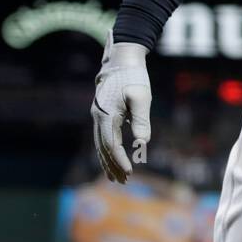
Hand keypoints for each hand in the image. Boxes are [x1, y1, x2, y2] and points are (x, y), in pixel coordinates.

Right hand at [91, 30, 151, 182]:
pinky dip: (107, 151)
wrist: (122, 60)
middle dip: (112, 165)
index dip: (119, 159)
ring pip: (100, 144)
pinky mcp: (102, 114)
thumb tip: (142, 142)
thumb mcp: (141, 97)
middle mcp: (98, 117)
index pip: (111, 144)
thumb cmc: (134, 77)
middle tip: (123, 181)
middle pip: (102, 148)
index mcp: (106, 115)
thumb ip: (141, 120)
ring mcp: (98, 116)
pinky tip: (114, 159)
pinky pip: (102, 137)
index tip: (130, 171)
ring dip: (108, 161)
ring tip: (117, 178)